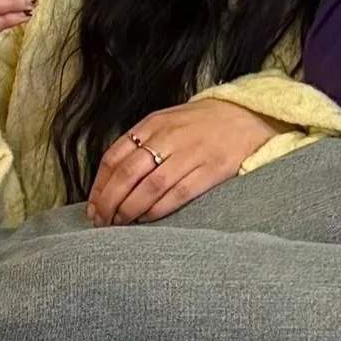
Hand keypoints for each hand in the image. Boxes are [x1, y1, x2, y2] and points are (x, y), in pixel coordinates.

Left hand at [87, 98, 281, 224]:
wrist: (248, 117)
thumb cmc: (201, 125)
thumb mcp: (166, 122)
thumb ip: (140, 143)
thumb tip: (110, 178)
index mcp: (152, 124)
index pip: (114, 157)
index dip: (99, 186)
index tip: (93, 206)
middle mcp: (168, 137)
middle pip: (127, 174)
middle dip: (109, 202)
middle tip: (101, 221)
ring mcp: (191, 153)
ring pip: (149, 187)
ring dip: (130, 209)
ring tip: (121, 223)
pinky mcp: (211, 170)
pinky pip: (177, 194)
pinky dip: (157, 209)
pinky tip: (147, 218)